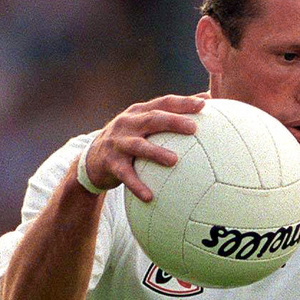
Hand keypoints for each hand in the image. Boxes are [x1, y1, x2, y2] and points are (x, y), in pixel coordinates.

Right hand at [84, 93, 209, 202]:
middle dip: (173, 121)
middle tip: (193, 128)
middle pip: (152, 119)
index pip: (163, 102)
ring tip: (174, 161)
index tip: (204, 103)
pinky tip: (149, 197)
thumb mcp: (144, 127)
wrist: (92, 160)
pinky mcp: (110, 163)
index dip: (183, 101)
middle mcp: (127, 124)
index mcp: (139, 112)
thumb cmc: (129, 141)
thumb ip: (168, 117)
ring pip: (138, 146)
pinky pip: (125, 175)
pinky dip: (137, 185)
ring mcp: (118, 143)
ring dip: (156, 152)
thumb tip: (206, 102)